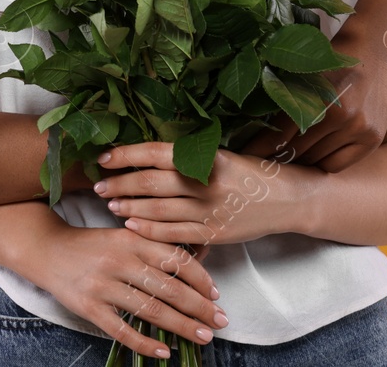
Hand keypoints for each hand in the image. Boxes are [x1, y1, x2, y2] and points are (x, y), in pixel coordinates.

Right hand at [10, 219, 227, 357]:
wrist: (44, 248)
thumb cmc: (90, 244)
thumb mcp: (121, 235)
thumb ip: (153, 247)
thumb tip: (197, 265)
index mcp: (130, 238)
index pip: (175, 259)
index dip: (201, 279)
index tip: (216, 295)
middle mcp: (119, 260)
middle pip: (169, 288)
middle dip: (200, 308)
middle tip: (219, 322)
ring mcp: (103, 285)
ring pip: (151, 310)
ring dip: (182, 327)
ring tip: (203, 337)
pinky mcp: (89, 306)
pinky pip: (122, 330)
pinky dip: (145, 343)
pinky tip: (164, 352)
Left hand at [94, 142, 312, 245]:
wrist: (288, 200)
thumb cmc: (249, 172)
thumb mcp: (220, 155)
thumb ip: (187, 157)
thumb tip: (143, 155)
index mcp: (205, 157)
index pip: (155, 153)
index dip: (125, 155)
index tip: (103, 158)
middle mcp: (205, 183)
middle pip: (151, 183)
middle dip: (119, 184)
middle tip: (98, 185)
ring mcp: (209, 211)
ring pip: (158, 209)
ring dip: (129, 206)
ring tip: (109, 203)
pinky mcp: (213, 234)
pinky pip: (174, 233)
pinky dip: (149, 229)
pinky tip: (131, 224)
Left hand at [236, 57, 386, 171]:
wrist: (375, 50)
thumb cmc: (328, 58)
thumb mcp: (299, 72)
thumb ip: (280, 98)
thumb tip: (251, 128)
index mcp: (316, 98)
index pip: (279, 135)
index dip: (259, 148)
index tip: (245, 156)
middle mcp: (340, 117)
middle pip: (297, 151)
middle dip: (276, 155)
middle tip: (262, 157)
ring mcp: (359, 129)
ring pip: (316, 160)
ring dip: (299, 159)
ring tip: (286, 154)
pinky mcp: (372, 138)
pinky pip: (338, 165)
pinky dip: (322, 162)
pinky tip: (313, 153)